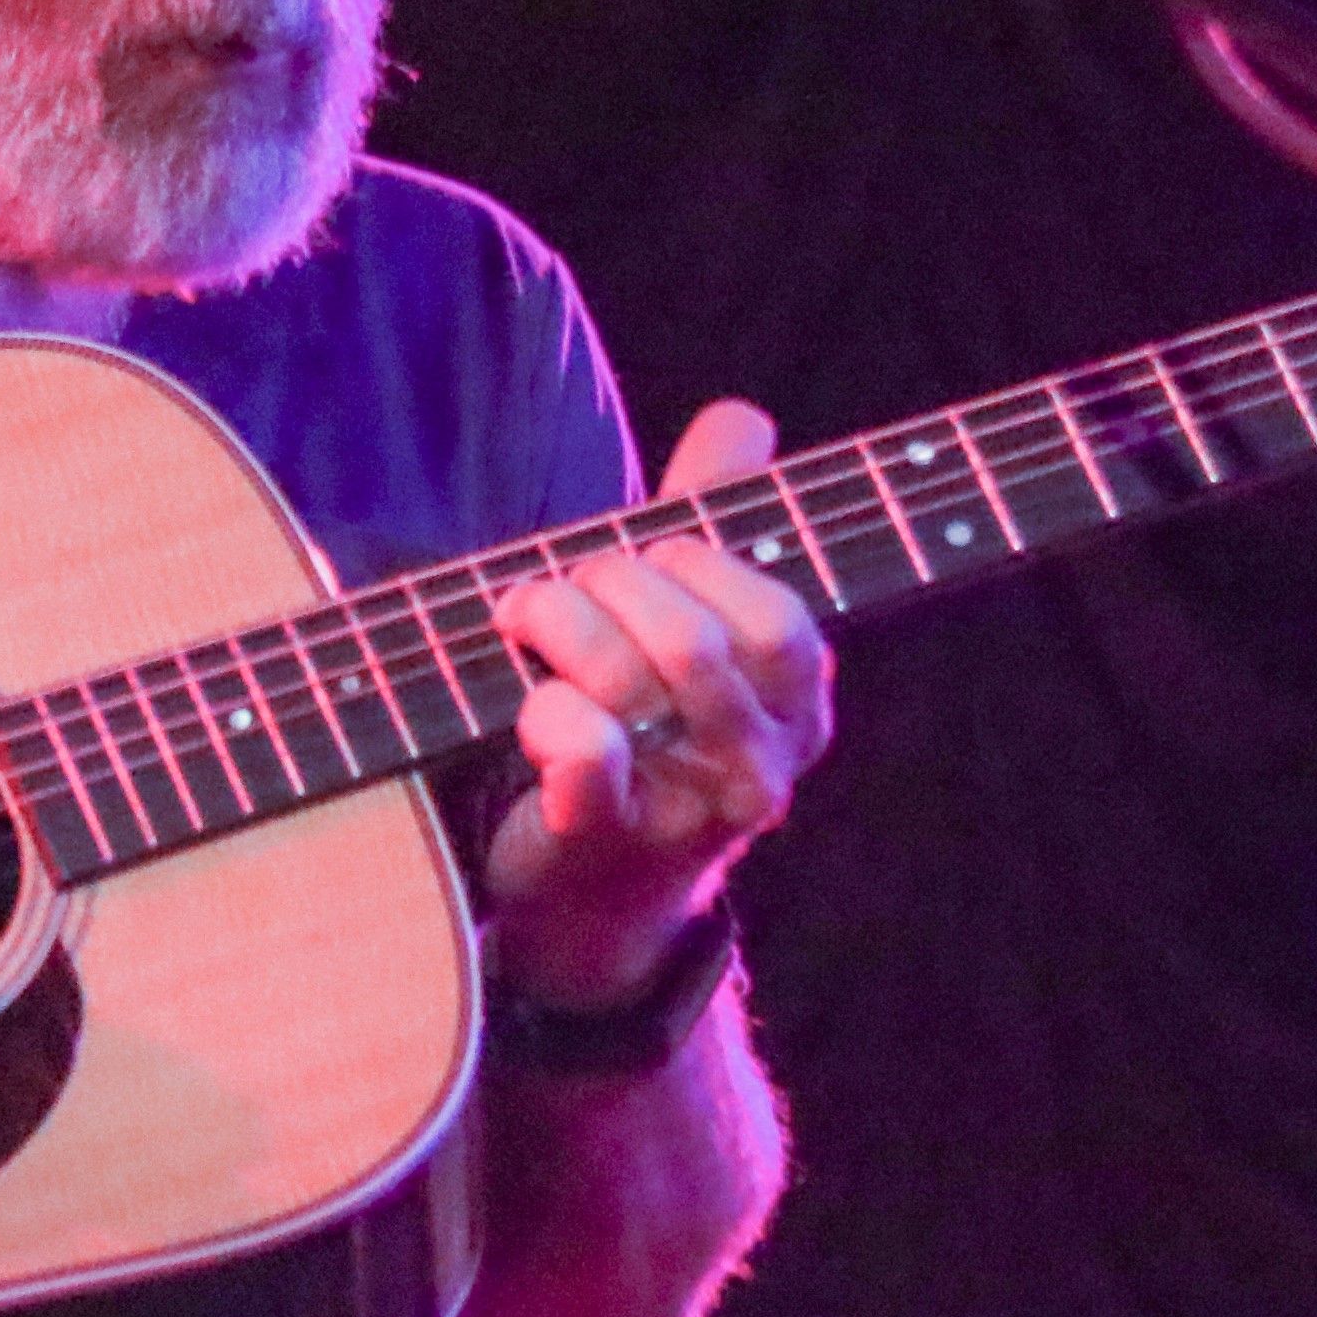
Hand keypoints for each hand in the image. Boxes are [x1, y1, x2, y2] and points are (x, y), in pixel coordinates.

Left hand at [482, 398, 832, 1007]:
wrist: (592, 898)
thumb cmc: (641, 732)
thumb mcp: (685, 619)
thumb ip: (715, 518)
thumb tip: (744, 418)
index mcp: (796, 706)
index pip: (777, 620)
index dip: (696, 566)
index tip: (642, 558)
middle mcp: (758, 767)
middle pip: (697, 643)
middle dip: (608, 585)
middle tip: (553, 588)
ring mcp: (685, 813)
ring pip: (633, 685)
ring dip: (557, 625)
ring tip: (520, 617)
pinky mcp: (603, 843)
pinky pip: (586, 759)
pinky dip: (546, 714)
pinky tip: (530, 706)